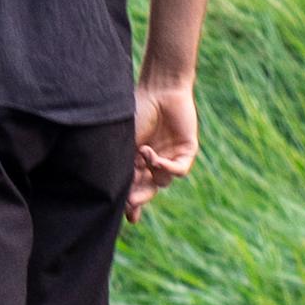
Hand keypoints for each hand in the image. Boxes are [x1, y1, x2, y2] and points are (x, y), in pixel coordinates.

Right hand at [130, 75, 198, 209]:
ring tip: (142, 153)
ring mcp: (171, 155)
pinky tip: (155, 158)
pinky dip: (167, 168)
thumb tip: (117, 196)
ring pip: (163, 181)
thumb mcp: (126, 144)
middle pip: (150, 189)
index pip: (135, 186)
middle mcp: (155, 160)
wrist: (158, 89)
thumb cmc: (137, 111)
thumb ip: (124, 169)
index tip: (126, 215)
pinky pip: (179, 170)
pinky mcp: (187, 150)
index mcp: (138, 159)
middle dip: (140, 196)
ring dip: (151, 171)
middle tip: (131, 202)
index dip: (130, 202)